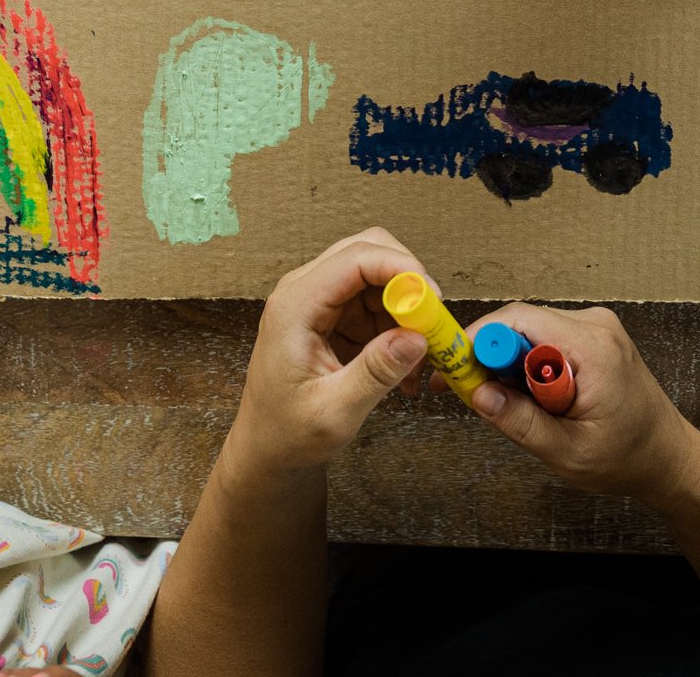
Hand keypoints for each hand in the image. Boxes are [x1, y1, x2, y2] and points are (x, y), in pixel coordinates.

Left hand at [226, 228, 429, 475]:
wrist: (267, 448)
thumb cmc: (286, 432)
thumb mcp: (334, 411)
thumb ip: (375, 373)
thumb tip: (416, 338)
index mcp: (295, 307)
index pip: (354, 258)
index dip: (400, 268)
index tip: (432, 299)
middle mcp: (304, 293)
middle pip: (368, 252)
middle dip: (408, 282)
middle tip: (430, 324)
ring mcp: (319, 301)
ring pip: (378, 276)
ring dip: (406, 309)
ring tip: (416, 358)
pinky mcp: (333, 315)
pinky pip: (377, 301)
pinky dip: (398, 325)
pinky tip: (402, 364)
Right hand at [463, 304, 699, 506]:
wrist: (668, 457)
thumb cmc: (629, 457)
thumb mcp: (568, 452)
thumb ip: (522, 422)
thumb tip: (478, 395)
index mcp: (593, 348)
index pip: (518, 321)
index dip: (477, 342)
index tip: (451, 369)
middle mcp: (595, 326)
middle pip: (519, 322)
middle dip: (488, 356)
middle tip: (466, 392)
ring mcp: (595, 328)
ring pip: (528, 331)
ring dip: (507, 363)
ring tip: (505, 404)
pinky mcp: (591, 337)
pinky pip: (543, 339)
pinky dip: (525, 364)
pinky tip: (529, 397)